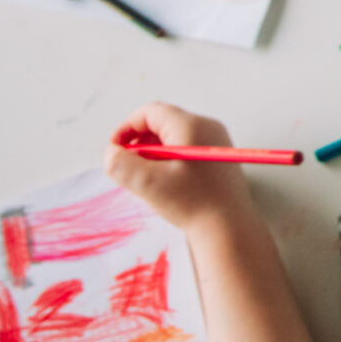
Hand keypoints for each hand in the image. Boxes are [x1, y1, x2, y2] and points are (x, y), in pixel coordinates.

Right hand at [105, 103, 251, 233]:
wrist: (229, 229)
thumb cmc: (192, 203)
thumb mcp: (147, 183)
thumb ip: (121, 164)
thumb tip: (111, 152)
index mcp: (192, 125)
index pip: (151, 112)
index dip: (127, 128)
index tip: (115, 149)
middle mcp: (208, 127)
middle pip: (163, 122)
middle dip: (140, 142)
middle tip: (129, 167)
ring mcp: (216, 142)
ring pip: (174, 137)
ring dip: (154, 153)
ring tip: (146, 178)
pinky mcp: (219, 158)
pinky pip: (186, 148)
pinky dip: (169, 160)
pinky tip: (165, 183)